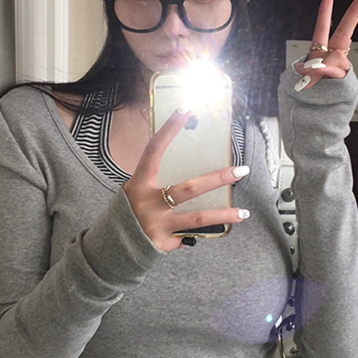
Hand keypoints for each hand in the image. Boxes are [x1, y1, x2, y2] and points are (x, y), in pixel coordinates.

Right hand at [123, 109, 249, 251]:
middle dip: (218, 179)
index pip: (154, 150)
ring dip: (223, 215)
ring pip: (197, 218)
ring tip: (244, 213)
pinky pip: (188, 236)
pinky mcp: (163, 243)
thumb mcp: (138, 191)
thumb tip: (194, 166)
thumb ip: (158, 181)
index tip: (186, 109)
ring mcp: (156, 224)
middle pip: (189, 188)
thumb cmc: (132, 211)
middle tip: (241, 171)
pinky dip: (197, 234)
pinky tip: (207, 233)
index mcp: (139, 184)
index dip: (168, 129)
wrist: (114, 247)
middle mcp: (148, 203)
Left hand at [294, 0, 357, 91]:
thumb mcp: (306, 81)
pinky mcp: (347, 79)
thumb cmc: (310, 97)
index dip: (325, 10)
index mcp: (320, 53)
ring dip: (323, 67)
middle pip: (345, 31)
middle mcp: (333, 58)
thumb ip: (313, 71)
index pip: (323, 28)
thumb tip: (319, 65)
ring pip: (336, 58)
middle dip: (355, 10)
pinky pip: (337, 72)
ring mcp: (341, 68)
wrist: (318, 117)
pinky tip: (320, 82)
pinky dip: (327, 73)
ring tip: (311, 78)